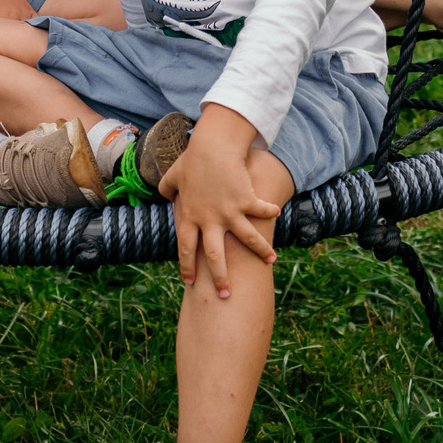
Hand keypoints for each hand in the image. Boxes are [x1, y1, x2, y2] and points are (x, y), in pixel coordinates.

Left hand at [158, 113, 281, 298]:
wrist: (212, 148)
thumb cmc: (192, 161)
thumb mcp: (173, 176)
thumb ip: (167, 188)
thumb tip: (165, 195)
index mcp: (190, 217)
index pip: (186, 248)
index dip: (187, 266)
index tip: (190, 282)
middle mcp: (210, 220)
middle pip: (214, 256)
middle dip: (220, 277)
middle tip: (225, 295)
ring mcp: (230, 212)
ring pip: (246, 239)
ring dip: (260, 251)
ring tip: (271, 261)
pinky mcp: (246, 200)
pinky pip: (260, 210)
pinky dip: (269, 211)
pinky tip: (277, 213)